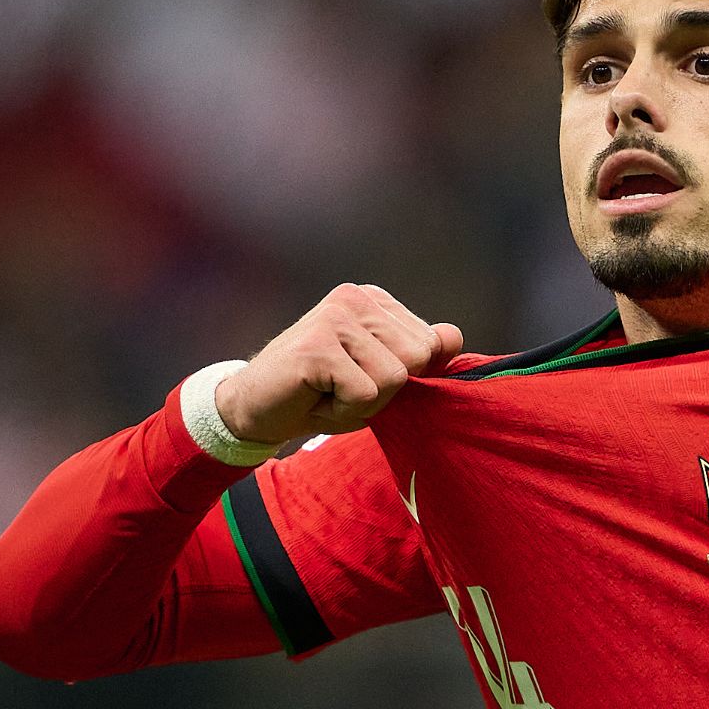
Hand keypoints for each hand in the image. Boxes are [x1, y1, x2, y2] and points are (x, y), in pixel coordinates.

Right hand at [216, 284, 463, 444]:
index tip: (361, 378)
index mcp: (375, 300)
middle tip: (343, 388)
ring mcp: (334, 317)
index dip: (404, 378)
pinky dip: (343, 410)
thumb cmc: (322, 395)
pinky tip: (315, 398)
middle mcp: (356, 298)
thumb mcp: (381, 376)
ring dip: (364, 402)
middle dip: (387, 391)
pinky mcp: (317, 345)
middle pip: (419, 359)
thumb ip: (422, 355)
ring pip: (395, 378)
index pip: (434, 344)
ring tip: (329, 392)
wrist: (254, 409)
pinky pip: (365, 393)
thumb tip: (454, 336)